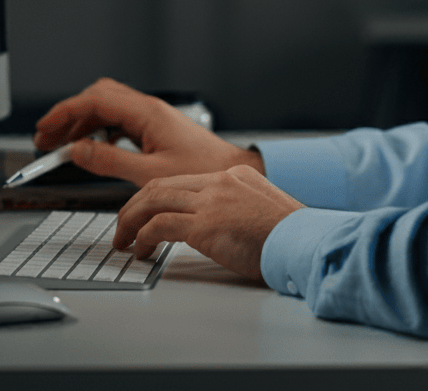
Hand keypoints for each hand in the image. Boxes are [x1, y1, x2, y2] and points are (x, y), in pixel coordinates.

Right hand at [34, 77, 263, 185]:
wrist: (230, 171)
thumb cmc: (200, 172)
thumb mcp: (149, 173)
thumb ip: (110, 161)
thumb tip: (77, 151)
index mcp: (146, 113)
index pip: (94, 102)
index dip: (64, 113)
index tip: (43, 130)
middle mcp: (148, 108)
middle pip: (97, 98)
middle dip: (69, 115)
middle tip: (47, 139)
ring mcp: (152, 116)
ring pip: (108, 107)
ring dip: (83, 124)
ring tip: (64, 148)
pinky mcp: (156, 126)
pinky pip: (120, 120)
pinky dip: (101, 131)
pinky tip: (95, 150)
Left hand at [113, 164, 303, 281]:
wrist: (305, 242)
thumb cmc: (291, 236)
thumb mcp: (262, 209)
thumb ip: (237, 208)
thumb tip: (219, 226)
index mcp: (232, 175)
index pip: (181, 179)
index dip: (155, 196)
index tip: (143, 211)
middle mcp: (219, 181)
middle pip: (161, 185)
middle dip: (134, 206)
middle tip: (123, 225)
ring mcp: (212, 200)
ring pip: (154, 200)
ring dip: (131, 222)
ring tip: (123, 240)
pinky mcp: (206, 224)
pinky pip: (161, 226)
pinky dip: (144, 238)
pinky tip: (143, 251)